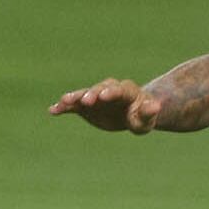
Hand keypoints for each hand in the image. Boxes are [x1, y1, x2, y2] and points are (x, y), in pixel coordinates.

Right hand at [48, 77, 163, 133]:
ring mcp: (95, 97)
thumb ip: (149, 112)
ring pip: (84, 94)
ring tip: (63, 101)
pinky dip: (64, 107)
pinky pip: (74, 105)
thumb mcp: (147, 119)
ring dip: (74, 97)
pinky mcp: (85, 106)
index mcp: (126, 92)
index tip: (104, 96)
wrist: (131, 115)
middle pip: (99, 89)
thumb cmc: (142, 116)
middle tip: (85, 100)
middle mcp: (109, 90)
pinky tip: (53, 110)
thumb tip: (156, 106)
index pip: (119, 90)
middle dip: (92, 94)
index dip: (111, 92)